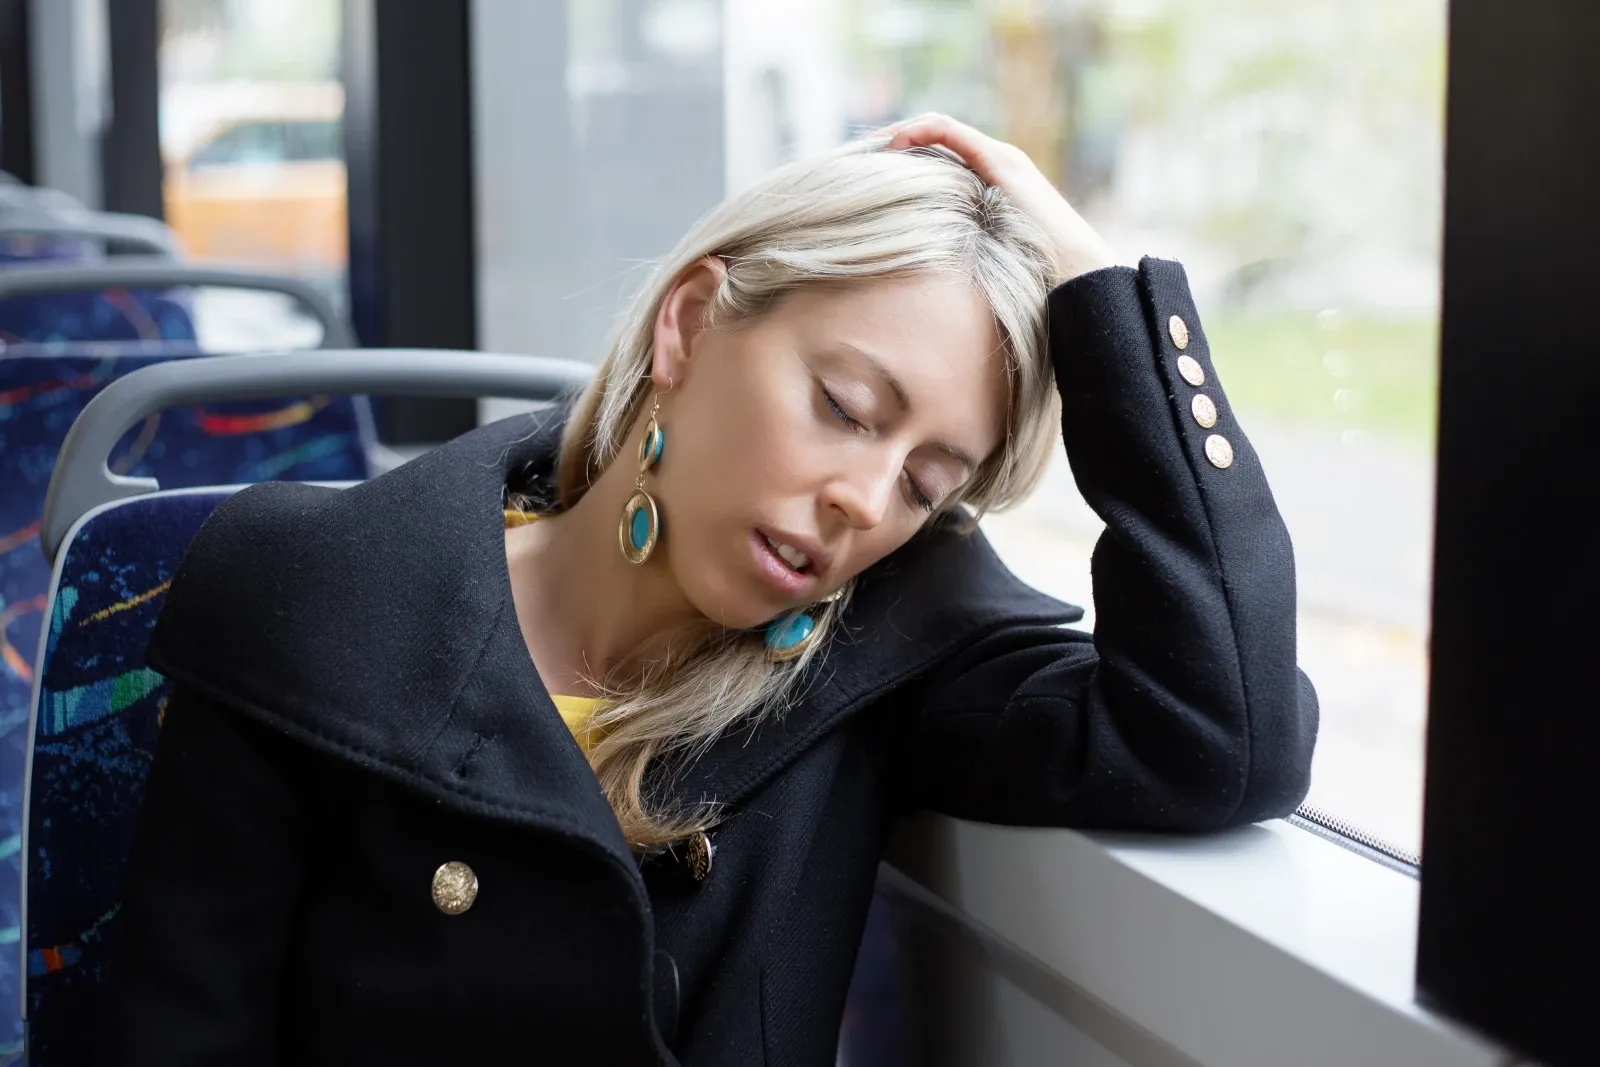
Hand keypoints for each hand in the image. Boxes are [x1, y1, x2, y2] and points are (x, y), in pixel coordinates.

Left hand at [880, 113, 1117, 283]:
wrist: (1074, 274)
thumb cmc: (1033, 280)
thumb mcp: (980, 264)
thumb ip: (956, 257)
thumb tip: (921, 281)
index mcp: (990, 187)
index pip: (939, 158)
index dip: (904, 161)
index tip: (869, 177)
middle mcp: (996, 164)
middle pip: (935, 139)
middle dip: (894, 144)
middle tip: (858, 160)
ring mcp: (1000, 159)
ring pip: (938, 128)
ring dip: (899, 133)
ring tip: (868, 149)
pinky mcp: (1000, 161)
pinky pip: (949, 131)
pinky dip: (917, 132)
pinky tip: (892, 145)